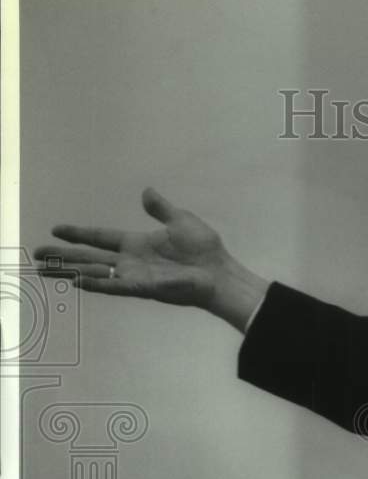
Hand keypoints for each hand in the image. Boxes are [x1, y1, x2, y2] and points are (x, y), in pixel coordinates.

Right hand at [34, 187, 268, 330]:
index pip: (101, 237)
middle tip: (36, 255)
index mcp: (138, 244)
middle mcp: (131, 261)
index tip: (57, 229)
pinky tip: (75, 282)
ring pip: (94, 272)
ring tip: (43, 271)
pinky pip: (113, 286)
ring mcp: (135, 275)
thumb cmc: (204, 250)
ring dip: (69, 270)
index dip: (79, 233)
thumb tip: (146, 191)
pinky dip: (95, 284)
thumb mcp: (181, 220)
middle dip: (63, 256)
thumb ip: (160, 208)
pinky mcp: (143, 287)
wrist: (219, 272)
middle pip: (89, 257)